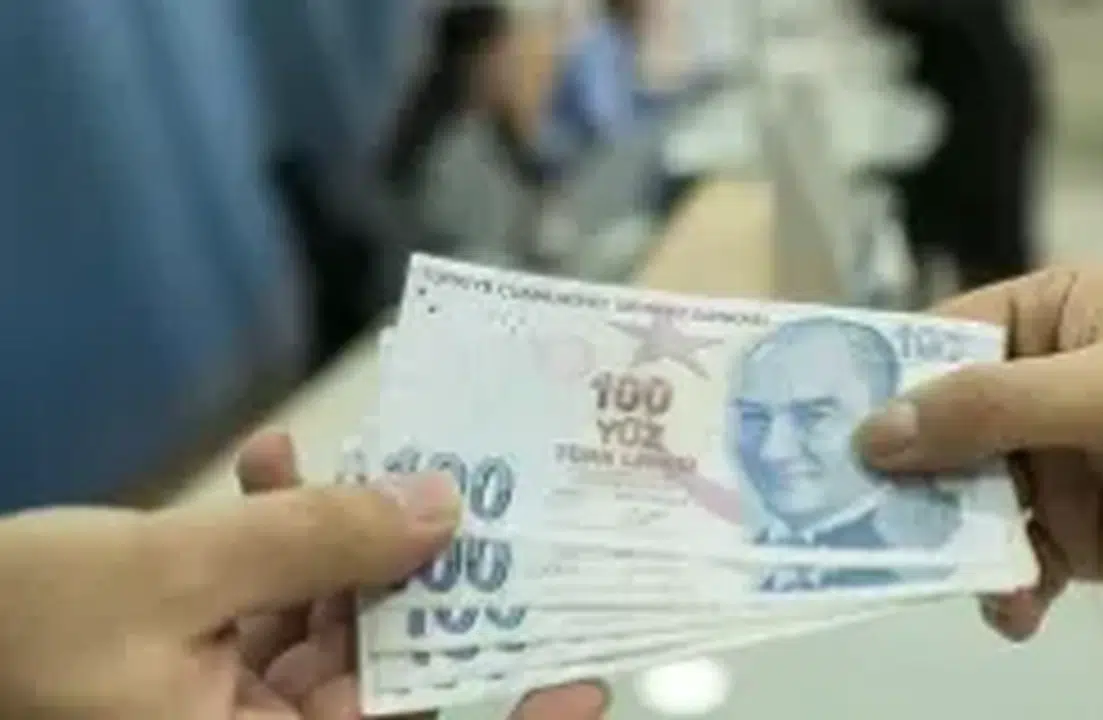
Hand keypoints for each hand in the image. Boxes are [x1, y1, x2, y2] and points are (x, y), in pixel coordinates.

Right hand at [0, 430, 608, 719]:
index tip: (589, 672)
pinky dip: (277, 535)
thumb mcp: (174, 576)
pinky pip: (275, 599)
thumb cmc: (16, 630)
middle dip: (428, 572)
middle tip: (480, 492)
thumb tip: (442, 509)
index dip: (512, 712)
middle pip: (392, 660)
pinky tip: (267, 463)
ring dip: (342, 530)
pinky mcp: (211, 662)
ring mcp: (239, 703)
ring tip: (355, 454)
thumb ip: (312, 539)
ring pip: (336, 614)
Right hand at [855, 266, 1102, 638]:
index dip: (882, 379)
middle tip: (845, 512)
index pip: (942, 340)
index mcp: (1052, 316)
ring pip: (963, 498)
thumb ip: (994, 408)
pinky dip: (1002, 585)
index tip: (815, 420)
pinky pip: (1007, 556)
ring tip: (933, 572)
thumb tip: (875, 434)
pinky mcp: (1071, 532)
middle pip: (939, 425)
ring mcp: (1052, 461)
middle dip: (905, 473)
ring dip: (949, 540)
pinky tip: (1014, 608)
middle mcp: (1040, 384)